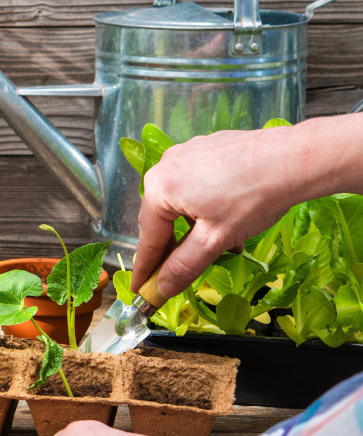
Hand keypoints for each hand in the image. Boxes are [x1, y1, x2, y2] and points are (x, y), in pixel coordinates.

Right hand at [133, 114, 362, 299]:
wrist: (294, 159)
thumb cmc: (253, 198)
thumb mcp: (215, 240)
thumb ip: (183, 266)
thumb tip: (160, 290)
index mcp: (159, 188)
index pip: (148, 239)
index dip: (145, 269)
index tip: (142, 290)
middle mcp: (165, 166)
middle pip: (162, 218)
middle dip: (175, 245)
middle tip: (183, 270)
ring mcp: (186, 152)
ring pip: (181, 201)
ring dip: (195, 225)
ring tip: (224, 238)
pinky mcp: (207, 146)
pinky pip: (196, 182)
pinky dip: (206, 203)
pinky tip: (230, 212)